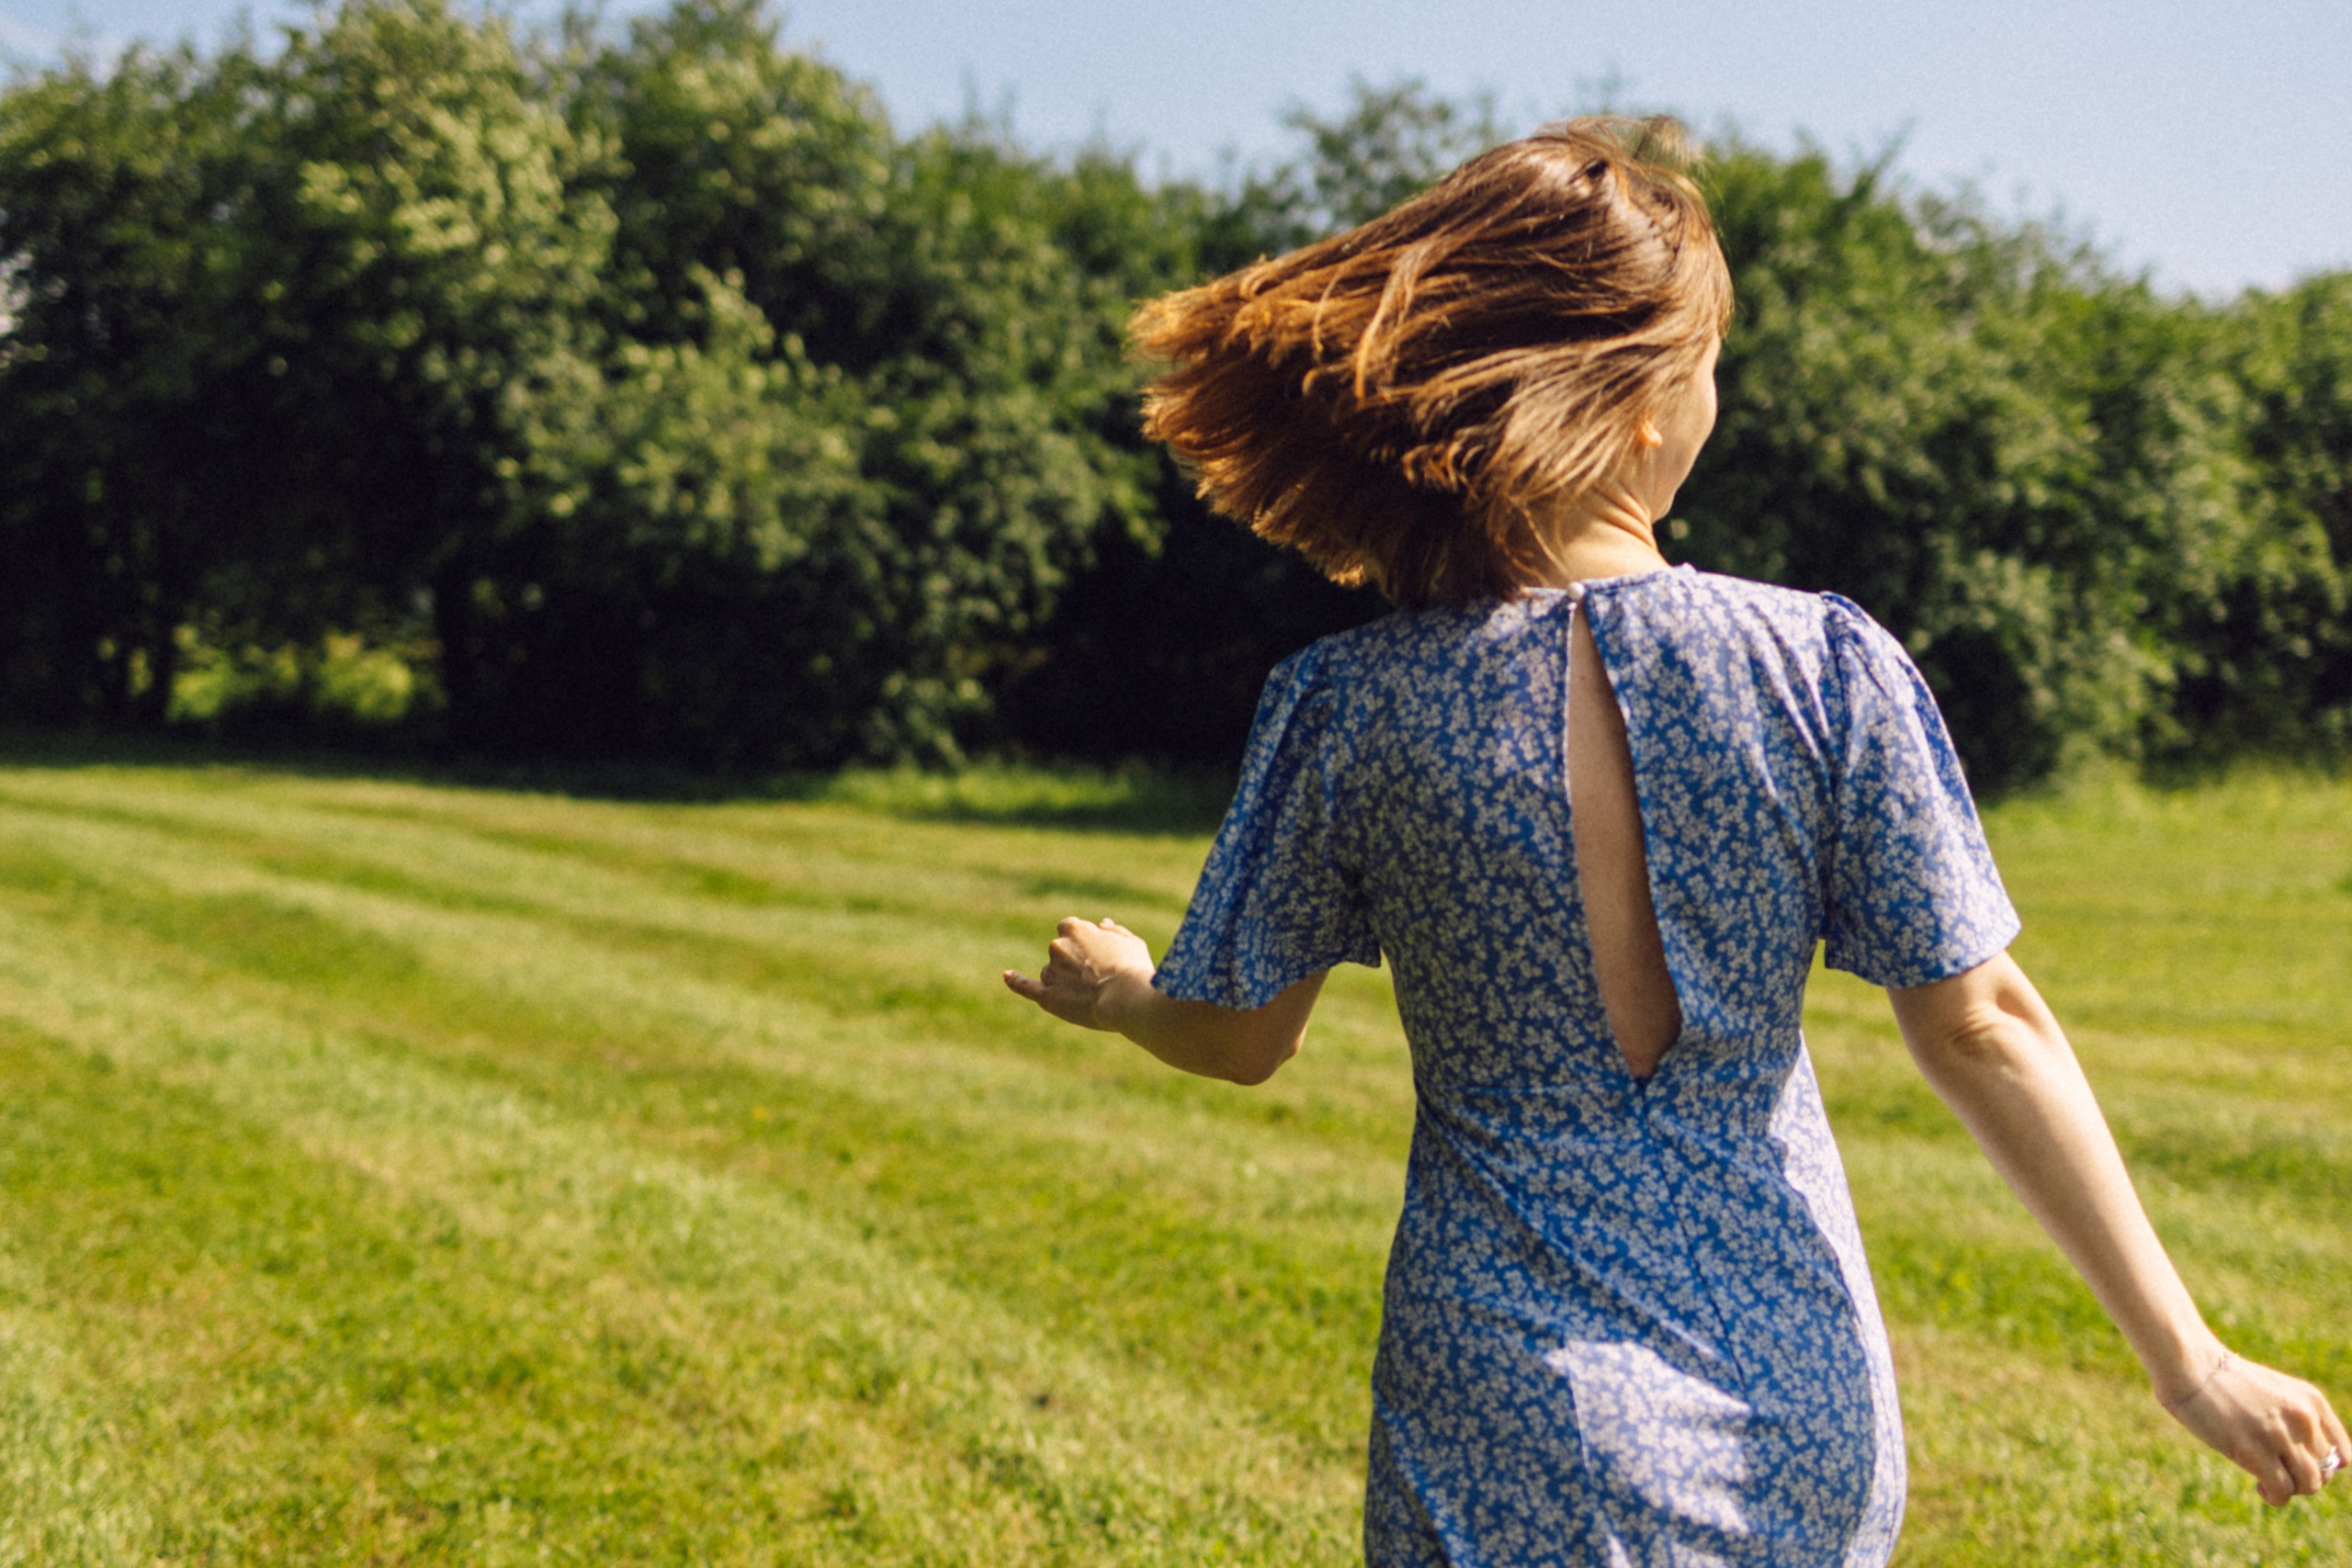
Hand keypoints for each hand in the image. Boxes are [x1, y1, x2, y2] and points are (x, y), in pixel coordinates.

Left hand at [1002, 917, 1154, 1031]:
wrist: (1126, 997)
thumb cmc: (1133, 968)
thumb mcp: (1130, 942)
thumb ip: (1114, 932)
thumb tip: (1103, 924)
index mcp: (1074, 929)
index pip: (1069, 929)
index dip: (1083, 943)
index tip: (1097, 953)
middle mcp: (1057, 947)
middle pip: (1060, 952)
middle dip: (1074, 962)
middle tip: (1100, 977)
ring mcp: (1051, 972)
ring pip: (1052, 974)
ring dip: (1065, 980)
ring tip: (1092, 994)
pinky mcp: (1048, 997)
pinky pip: (1027, 987)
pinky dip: (1016, 982)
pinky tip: (1007, 976)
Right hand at [2163, 1350, 2349, 1505]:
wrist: (2190, 1365)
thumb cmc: (2225, 1380)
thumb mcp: (2275, 1393)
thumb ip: (2295, 1420)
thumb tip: (2310, 1463)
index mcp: (2312, 1401)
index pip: (2342, 1455)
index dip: (2323, 1468)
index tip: (2298, 1466)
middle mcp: (2303, 1418)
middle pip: (2324, 1472)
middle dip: (2302, 1480)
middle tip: (2277, 1473)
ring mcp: (2279, 1435)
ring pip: (2309, 1485)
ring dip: (2291, 1490)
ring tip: (2268, 1483)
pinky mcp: (2254, 1451)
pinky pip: (2282, 1490)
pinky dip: (2275, 1497)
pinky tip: (2260, 1489)